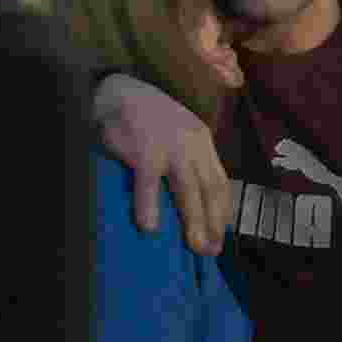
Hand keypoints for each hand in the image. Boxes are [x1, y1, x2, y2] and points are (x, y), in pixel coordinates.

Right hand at [94, 74, 230, 255]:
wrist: (118, 90)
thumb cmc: (147, 117)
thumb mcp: (177, 134)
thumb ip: (188, 160)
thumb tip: (193, 200)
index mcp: (202, 140)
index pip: (220, 181)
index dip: (223, 211)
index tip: (221, 235)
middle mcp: (193, 142)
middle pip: (210, 188)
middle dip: (214, 222)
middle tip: (212, 250)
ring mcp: (170, 145)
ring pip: (188, 188)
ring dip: (194, 219)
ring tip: (196, 246)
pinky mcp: (145, 148)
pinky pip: (148, 183)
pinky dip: (149, 205)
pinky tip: (149, 227)